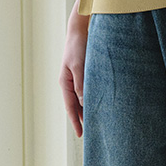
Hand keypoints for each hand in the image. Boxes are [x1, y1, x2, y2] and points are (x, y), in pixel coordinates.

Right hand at [59, 11, 89, 136]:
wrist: (80, 30)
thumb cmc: (78, 46)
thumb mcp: (80, 66)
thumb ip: (81, 84)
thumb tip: (83, 102)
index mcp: (65, 82)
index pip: (71, 107)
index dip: (76, 121)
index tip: (81, 135)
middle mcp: (70, 83)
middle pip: (76, 106)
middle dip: (82, 119)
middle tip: (91, 134)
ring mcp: (77, 78)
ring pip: (82, 99)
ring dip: (88, 110)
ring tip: (97, 123)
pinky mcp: (85, 74)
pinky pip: (88, 91)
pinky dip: (92, 99)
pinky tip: (101, 105)